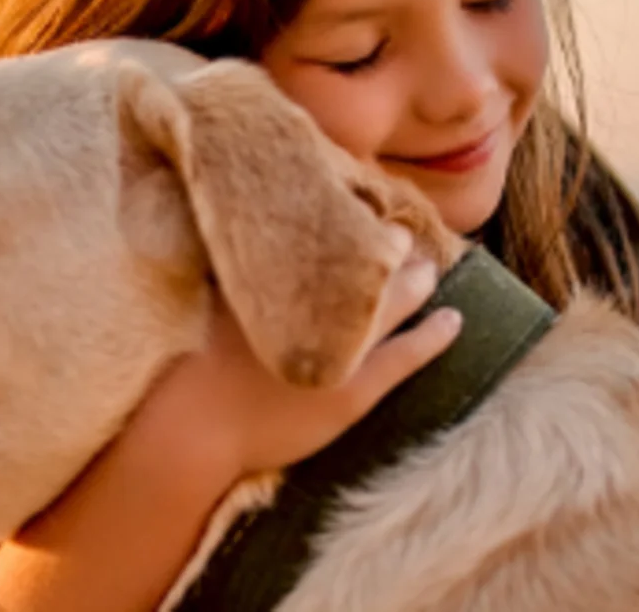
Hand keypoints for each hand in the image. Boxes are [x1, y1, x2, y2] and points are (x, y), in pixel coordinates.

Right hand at [124, 245, 460, 479]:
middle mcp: (320, 304)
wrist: (191, 425)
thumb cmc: (184, 361)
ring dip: (417, 282)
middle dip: (391, 248)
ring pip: (398, 302)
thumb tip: (231, 226)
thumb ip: (226, 259)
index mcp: (283, 276)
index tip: (363, 212)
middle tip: (403, 235)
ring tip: (431, 269)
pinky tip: (454, 321)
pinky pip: (409, 355)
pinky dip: (435, 336)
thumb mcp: (200, 293)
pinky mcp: (356, 390)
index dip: (353, 225)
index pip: (332, 239)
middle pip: (370, 264)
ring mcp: (343, 347)